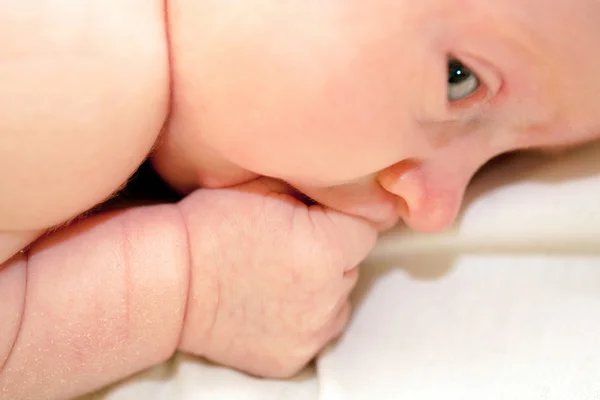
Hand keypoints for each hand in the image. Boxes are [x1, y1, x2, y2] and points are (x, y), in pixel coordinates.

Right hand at [178, 178, 377, 377]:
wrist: (167, 282)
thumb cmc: (207, 228)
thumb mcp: (264, 185)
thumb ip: (315, 190)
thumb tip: (347, 197)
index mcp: (324, 248)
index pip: (366, 228)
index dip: (339, 219)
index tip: (313, 218)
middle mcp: (326, 295)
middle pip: (352, 265)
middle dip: (331, 251)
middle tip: (289, 244)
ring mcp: (311, 332)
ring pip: (338, 299)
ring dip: (321, 285)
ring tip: (278, 274)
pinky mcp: (293, 359)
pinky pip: (318, 329)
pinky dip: (304, 316)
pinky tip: (271, 301)